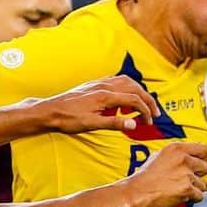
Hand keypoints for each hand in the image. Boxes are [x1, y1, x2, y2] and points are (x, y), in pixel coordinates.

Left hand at [43, 75, 160, 133]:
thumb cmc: (69, 119)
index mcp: (105, 96)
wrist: (50, 110)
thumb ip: (114, 123)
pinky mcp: (94, 85)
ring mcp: (99, 84)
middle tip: (155, 113)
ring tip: (143, 105)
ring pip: (126, 82)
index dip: (145, 110)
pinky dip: (127, 88)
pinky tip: (125, 98)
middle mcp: (104, 86)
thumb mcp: (92, 124)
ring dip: (138, 92)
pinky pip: (116, 81)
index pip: (134, 100)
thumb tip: (134, 124)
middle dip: (147, 99)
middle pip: (134, 88)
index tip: (149, 122)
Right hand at [124, 142, 206, 206]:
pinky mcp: (187, 189)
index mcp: (177, 148)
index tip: (196, 165)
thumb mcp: (159, 156)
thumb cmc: (144, 178)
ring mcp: (186, 174)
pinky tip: (179, 197)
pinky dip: (191, 199)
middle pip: (206, 167)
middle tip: (185, 181)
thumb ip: (176, 155)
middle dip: (198, 176)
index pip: (204, 149)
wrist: (135, 193)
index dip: (201, 159)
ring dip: (193, 189)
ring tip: (177, 190)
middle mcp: (183, 158)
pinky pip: (200, 196)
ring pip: (202, 184)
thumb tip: (189, 156)